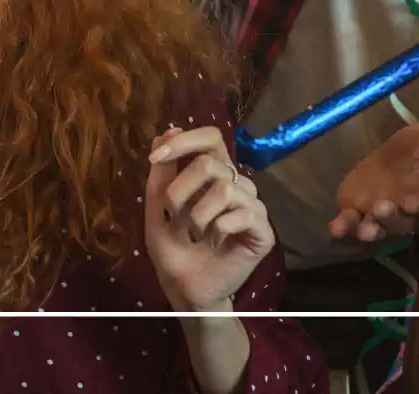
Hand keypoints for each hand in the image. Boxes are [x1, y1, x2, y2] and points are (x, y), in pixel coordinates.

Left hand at [144, 126, 273, 310]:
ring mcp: (252, 207)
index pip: (210, 137)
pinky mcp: (263, 232)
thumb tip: (170, 129)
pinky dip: (219, 229)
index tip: (156, 158)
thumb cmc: (173, 247)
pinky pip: (243, 215)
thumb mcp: (157, 206)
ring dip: (197, 214)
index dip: (184, 141)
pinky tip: (215, 242)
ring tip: (194, 233)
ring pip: (223, 188)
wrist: (185, 289)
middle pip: (209, 163)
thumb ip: (162, 171)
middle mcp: (237, 184)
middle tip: (172, 215)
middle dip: (179, 189)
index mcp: (215, 173)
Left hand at [330, 122, 418, 243]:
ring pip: (375, 228)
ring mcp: (378, 216)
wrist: (391, 157)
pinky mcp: (355, 212)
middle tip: (384, 209)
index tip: (414, 203)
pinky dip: (343, 227)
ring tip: (365, 229)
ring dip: (370, 229)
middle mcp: (404, 214)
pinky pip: (348, 223)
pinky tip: (335, 229)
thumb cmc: (416, 149)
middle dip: (392, 217)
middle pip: (400, 222)